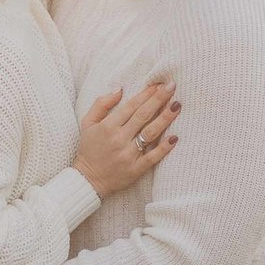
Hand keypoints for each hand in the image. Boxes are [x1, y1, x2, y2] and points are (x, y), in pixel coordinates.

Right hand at [71, 81, 180, 196]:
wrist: (88, 180)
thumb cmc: (89, 149)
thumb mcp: (87, 123)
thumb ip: (101, 104)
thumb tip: (119, 89)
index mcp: (108, 126)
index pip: (131, 106)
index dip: (146, 94)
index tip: (158, 84)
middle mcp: (119, 139)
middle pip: (143, 115)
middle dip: (158, 99)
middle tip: (172, 86)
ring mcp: (128, 154)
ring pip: (150, 133)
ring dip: (165, 118)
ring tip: (176, 105)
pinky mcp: (135, 169)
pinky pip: (152, 157)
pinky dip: (164, 148)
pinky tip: (175, 137)